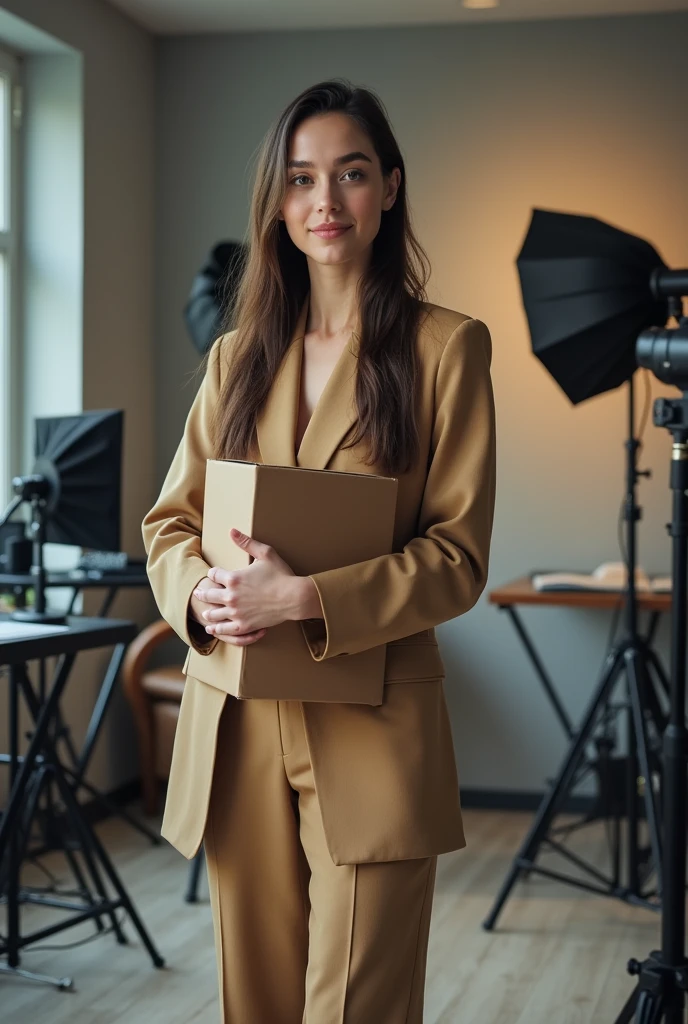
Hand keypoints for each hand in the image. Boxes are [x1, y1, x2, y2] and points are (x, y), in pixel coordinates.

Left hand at [192, 528, 298, 644]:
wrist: (294, 597)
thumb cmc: (281, 574)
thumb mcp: (265, 553)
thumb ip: (247, 542)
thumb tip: (232, 531)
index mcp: (233, 579)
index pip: (214, 575)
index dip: (213, 574)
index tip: (214, 575)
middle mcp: (231, 596)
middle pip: (209, 595)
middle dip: (202, 593)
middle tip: (198, 594)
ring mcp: (236, 613)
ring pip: (214, 614)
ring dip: (208, 612)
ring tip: (205, 613)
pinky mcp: (244, 625)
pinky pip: (225, 630)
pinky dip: (216, 629)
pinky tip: (211, 629)